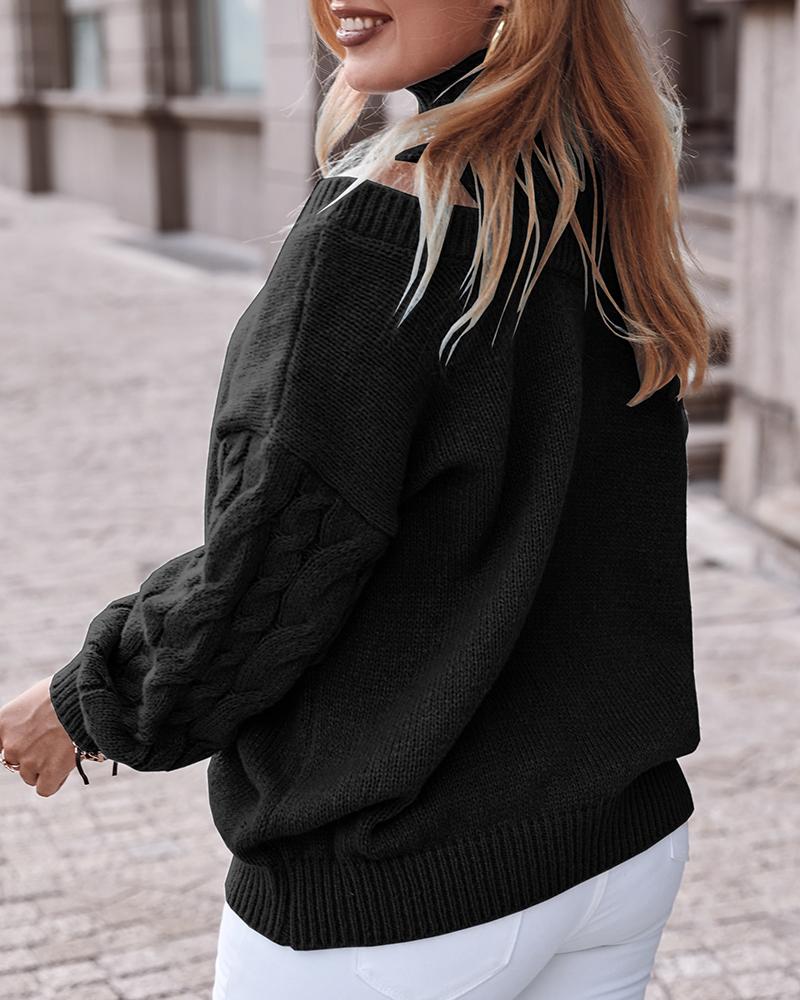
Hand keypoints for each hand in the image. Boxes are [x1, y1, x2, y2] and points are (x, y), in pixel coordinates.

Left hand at [0, 675, 75, 795]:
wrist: (83, 698)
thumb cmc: (64, 692)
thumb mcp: (34, 699)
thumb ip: (25, 719)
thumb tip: (32, 727)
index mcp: (2, 723)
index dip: (14, 747)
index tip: (24, 747)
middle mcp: (10, 744)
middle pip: (15, 763)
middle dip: (31, 756)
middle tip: (50, 744)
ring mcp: (28, 760)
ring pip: (30, 776)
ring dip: (44, 767)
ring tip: (62, 749)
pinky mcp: (49, 772)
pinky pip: (44, 789)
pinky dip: (54, 781)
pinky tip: (63, 769)